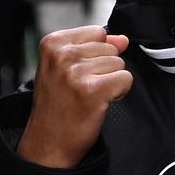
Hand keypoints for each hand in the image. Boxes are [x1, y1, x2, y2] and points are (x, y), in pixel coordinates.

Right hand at [17, 26, 132, 168]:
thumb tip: (122, 39)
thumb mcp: (66, 68)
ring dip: (111, 82)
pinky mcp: (93, 90)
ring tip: (89, 96)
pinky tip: (99, 103)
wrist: (48, 142)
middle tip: (82, 88)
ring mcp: (76, 72)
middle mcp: (62, 54)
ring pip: (119, 63)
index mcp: (52, 43)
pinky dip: (119, 93)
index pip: (98, 32)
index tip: (78, 73)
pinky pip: (125, 79)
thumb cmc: (57, 105)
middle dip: (104, 69)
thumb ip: (95, 47)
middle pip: (110, 48)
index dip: (96, 54)